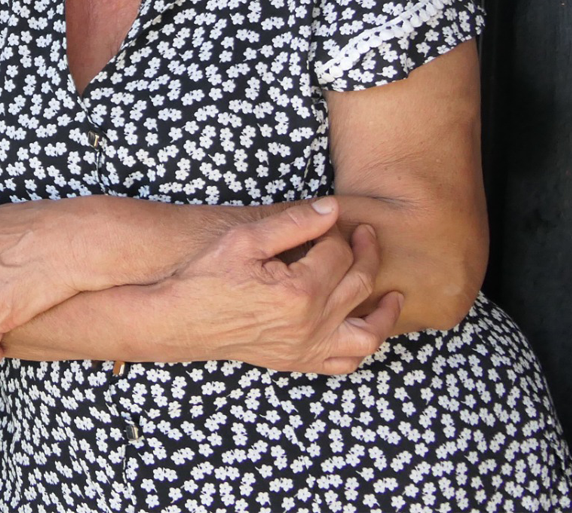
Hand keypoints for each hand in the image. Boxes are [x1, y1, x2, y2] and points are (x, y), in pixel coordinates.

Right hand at [157, 198, 401, 374]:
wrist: (179, 320)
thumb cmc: (205, 278)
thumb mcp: (245, 239)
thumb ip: (293, 223)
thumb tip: (332, 209)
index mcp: (300, 291)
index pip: (338, 253)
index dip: (337, 232)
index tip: (328, 222)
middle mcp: (311, 324)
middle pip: (359, 284)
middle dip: (366, 254)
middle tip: (363, 236)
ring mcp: (307, 348)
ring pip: (367, 334)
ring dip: (385, 313)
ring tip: (393, 295)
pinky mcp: (298, 362)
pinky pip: (344, 362)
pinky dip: (361, 348)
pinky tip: (362, 329)